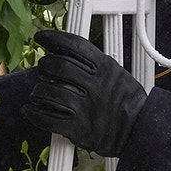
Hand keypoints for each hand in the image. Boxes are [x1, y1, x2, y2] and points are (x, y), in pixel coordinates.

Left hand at [22, 30, 146, 156]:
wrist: (140, 132)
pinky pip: (48, 119)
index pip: (74, 45)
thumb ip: (94, 62)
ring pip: (48, 91)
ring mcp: (85, 108)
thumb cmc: (127, 102)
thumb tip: (65, 50)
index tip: (41, 38)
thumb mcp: (117, 73)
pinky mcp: (78, 129)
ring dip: (37, 91)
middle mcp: (94, 86)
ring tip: (37, 92)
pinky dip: (34, 113)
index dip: (53, 38)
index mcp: (105, 68)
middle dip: (44, 65)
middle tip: (42, 68)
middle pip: (57, 66)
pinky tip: (30, 110)